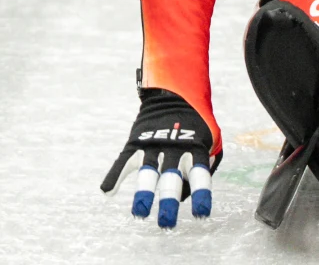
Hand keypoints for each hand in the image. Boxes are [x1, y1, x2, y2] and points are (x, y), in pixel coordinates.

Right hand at [101, 88, 219, 227]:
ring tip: (139, 213)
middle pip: (171, 179)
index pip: (200, 175)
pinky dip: (114, 176)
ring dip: (143, 193)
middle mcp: (175, 149)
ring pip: (148, 172)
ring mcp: (154, 146)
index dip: (201, 195)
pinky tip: (107, 192)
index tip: (201, 215)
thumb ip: (208, 163)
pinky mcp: (136, 142)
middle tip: (166, 224)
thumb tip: (191, 192)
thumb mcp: (211, 138)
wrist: (173, 93)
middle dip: (168, 202)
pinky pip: (124, 161)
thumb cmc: (196, 124)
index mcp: (196, 149)